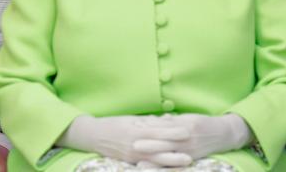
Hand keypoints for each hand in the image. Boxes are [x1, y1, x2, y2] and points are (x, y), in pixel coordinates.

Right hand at [56, 115, 192, 166]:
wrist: (93, 135)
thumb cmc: (114, 124)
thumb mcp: (131, 119)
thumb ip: (148, 121)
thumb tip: (167, 120)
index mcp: (135, 129)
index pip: (157, 131)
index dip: (172, 131)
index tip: (187, 130)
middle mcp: (135, 144)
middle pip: (158, 148)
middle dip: (176, 150)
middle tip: (192, 152)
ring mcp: (132, 155)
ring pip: (155, 160)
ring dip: (172, 162)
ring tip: (186, 162)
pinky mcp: (130, 162)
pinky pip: (148, 165)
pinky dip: (160, 166)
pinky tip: (170, 168)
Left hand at [136, 113, 250, 159]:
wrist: (223, 134)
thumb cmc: (202, 123)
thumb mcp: (187, 118)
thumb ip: (172, 120)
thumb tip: (156, 119)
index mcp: (183, 124)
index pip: (163, 125)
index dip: (149, 125)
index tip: (135, 126)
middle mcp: (186, 137)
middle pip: (164, 141)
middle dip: (149, 144)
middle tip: (133, 145)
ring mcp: (189, 150)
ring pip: (169, 156)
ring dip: (155, 160)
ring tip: (140, 164)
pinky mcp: (192, 159)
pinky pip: (177, 165)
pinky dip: (166, 168)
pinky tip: (157, 171)